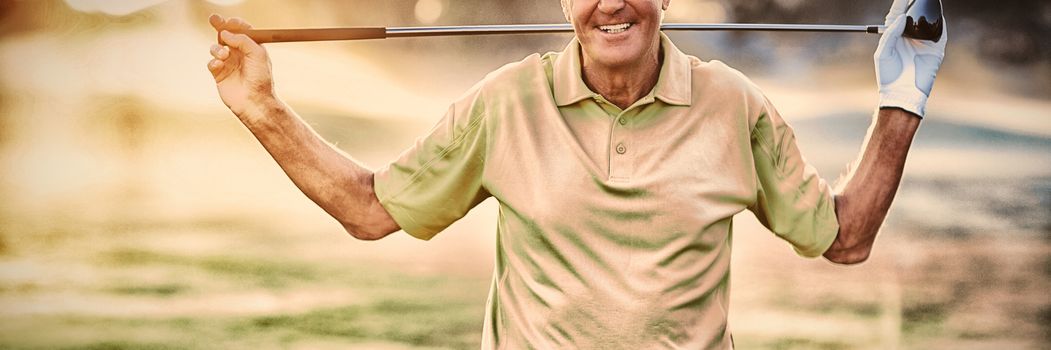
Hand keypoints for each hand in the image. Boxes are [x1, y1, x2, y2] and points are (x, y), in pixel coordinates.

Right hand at [207, 14, 276, 119]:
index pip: (242, 31)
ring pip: (216, 48)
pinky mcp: (219, 75)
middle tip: (213, 19)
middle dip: (220, 27)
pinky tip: (219, 65)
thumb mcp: (257, 54)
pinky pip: (211, 63)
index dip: (235, 24)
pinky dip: (213, 62)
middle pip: (226, 36)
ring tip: (224, 55)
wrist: (254, 101)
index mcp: (252, 48)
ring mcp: (229, 64)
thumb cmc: (260, 78)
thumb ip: (242, 40)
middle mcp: (240, 55)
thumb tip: (224, 33)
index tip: (230, 21)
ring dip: (217, 48)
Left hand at [874, 0, 946, 116]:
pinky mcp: (935, 49)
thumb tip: (901, 17)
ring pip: (928, 21)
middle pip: (914, 14)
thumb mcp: (883, 53)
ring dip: (928, 9)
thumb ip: (890, 34)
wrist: (902, 93)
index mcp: (894, 36)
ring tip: (926, 0)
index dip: (900, 3)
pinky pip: (940, 32)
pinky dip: (940, 22)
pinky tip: (938, 12)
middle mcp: (909, 37)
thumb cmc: (888, 76)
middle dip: (915, 3)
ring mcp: (923, 42)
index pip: (897, 15)